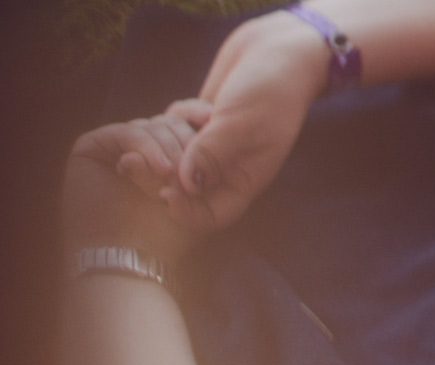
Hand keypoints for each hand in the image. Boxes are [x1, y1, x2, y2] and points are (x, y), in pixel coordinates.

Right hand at [62, 104, 227, 263]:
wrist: (131, 257)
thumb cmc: (169, 236)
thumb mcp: (199, 198)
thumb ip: (205, 165)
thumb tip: (210, 121)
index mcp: (165, 156)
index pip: (184, 125)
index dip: (198, 118)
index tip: (214, 120)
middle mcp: (141, 148)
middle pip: (170, 123)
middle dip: (187, 144)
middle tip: (193, 172)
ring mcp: (116, 146)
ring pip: (152, 127)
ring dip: (169, 151)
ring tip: (173, 178)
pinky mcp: (93, 146)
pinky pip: (128, 133)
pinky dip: (148, 148)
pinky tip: (160, 169)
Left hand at [166, 11, 328, 226]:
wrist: (278, 53)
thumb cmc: (272, 91)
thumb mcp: (241, 122)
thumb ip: (211, 153)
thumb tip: (185, 185)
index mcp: (245, 181)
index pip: (213, 216)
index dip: (186, 213)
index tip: (164, 193)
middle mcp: (227, 171)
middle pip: (185, 193)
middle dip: (158, 178)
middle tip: (132, 159)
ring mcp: (212, 149)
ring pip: (173, 162)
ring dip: (165, 144)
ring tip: (175, 122)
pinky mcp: (200, 127)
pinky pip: (171, 134)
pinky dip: (172, 121)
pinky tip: (191, 107)